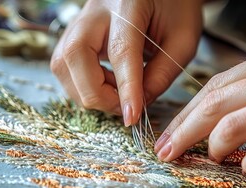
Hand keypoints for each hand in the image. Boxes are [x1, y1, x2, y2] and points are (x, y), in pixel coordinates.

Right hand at [50, 0, 202, 125]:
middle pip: (75, 55)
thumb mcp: (183, 40)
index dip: (125, 88)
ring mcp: (80, 18)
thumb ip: (162, 74)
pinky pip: (64, 65)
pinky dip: (83, 84)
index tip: (132, 117)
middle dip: (96, 92)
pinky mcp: (74, 31)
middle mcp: (96, 8)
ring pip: (62, 63)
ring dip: (87, 90)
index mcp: (128, 3)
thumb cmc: (176, 8)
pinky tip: (108, 83)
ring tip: (118, 94)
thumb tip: (138, 106)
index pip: (121, 51)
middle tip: (124, 108)